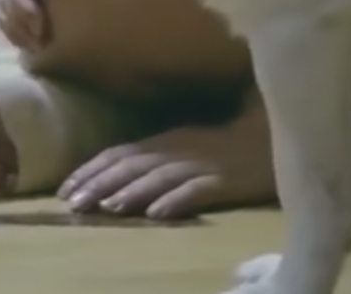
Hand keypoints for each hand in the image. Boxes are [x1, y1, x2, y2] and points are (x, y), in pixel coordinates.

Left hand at [57, 107, 277, 220]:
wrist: (286, 135)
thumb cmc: (237, 141)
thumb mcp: (193, 144)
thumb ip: (163, 154)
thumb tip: (124, 174)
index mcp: (170, 139)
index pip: (121, 153)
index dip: (92, 170)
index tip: (64, 189)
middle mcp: (181, 148)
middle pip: (133, 165)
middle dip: (100, 184)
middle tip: (72, 204)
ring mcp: (206, 164)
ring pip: (160, 178)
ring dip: (131, 193)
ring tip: (106, 208)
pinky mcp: (230, 181)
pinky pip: (201, 191)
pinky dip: (178, 201)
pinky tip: (158, 214)